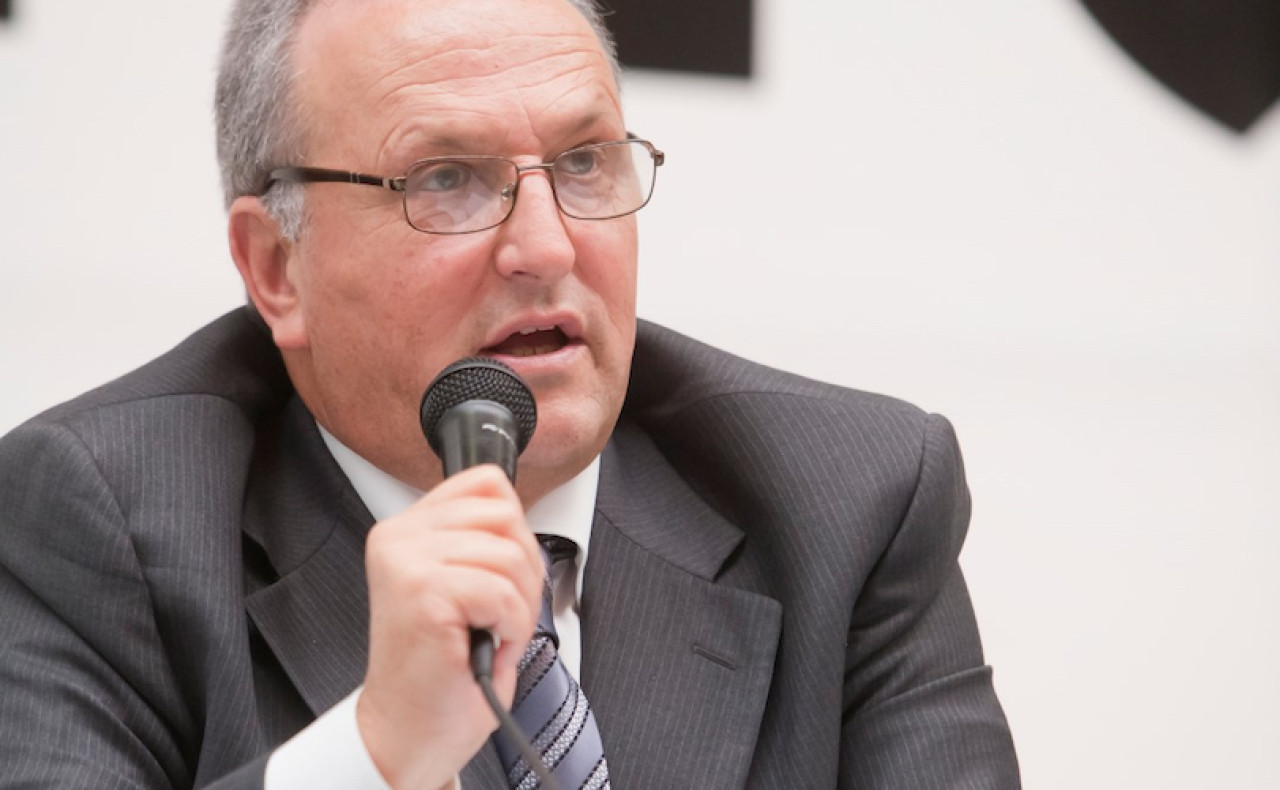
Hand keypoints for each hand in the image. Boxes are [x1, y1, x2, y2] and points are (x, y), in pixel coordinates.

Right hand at [355, 465, 544, 789]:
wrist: (412, 730)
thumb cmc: (444, 668)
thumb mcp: (463, 583)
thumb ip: (479, 538)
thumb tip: (518, 511)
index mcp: (408, 528)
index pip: (488, 481)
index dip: (515, 531)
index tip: (501, 575)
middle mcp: (399, 537)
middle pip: (506, 514)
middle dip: (524, 571)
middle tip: (500, 614)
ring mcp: (406, 561)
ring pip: (510, 555)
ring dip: (518, 607)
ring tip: (491, 634)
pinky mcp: (422, 592)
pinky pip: (502, 593)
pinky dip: (511, 628)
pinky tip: (487, 646)